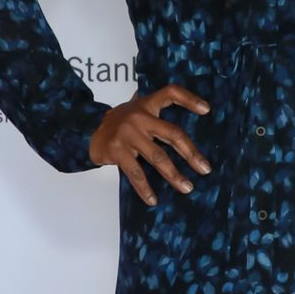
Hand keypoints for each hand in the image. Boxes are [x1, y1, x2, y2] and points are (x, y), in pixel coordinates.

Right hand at [89, 83, 212, 204]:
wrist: (87, 130)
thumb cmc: (121, 124)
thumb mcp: (137, 112)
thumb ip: (157, 117)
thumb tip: (188, 142)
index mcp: (147, 104)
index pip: (170, 93)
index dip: (189, 99)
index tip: (206, 110)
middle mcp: (139, 116)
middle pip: (172, 133)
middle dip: (191, 153)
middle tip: (205, 169)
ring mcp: (128, 134)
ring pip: (158, 157)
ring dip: (174, 175)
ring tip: (187, 188)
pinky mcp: (117, 150)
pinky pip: (136, 173)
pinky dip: (145, 189)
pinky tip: (153, 200)